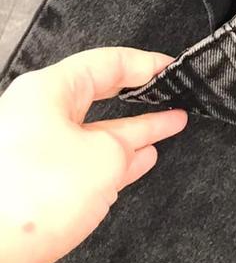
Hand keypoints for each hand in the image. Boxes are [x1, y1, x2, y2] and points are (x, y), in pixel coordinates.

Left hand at [0, 47, 186, 262]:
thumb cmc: (35, 198)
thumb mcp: (104, 157)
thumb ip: (127, 145)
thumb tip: (132, 149)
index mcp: (46, 92)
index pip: (106, 63)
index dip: (146, 64)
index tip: (173, 67)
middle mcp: (36, 116)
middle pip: (98, 96)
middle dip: (140, 98)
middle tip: (175, 95)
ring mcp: (33, 152)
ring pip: (93, 132)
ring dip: (132, 132)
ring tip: (169, 125)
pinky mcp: (33, 186)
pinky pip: (82, 162)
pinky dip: (113, 160)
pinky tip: (139, 161)